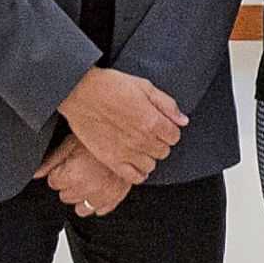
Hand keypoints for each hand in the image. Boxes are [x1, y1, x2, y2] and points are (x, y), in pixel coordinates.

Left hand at [37, 140, 132, 217]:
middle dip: (70, 183)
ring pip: (82, 209)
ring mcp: (104, 196)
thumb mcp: (71, 142)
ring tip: (89, 178)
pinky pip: (101, 210)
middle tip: (80, 167)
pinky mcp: (117, 198)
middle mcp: (88, 189)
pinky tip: (100, 184)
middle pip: (66, 196)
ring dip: (82, 195)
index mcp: (74, 174)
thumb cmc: (101, 135)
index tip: (68, 163)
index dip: (59, 171)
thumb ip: (51, 160)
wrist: (129, 136)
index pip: (54, 183)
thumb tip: (36, 173)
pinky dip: (98, 200)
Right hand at [59, 67, 187, 185]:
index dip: (169, 129)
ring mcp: (127, 152)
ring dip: (149, 156)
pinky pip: (134, 177)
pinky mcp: (112, 160)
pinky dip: (138, 172)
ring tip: (139, 145)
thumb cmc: (110, 85)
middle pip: (164, 151)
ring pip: (151, 165)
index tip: (161, 125)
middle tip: (148, 132)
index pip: (175, 136)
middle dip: (159, 142)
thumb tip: (183, 120)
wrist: (80, 92)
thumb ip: (167, 104)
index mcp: (153, 121)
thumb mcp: (144, 86)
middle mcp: (143, 140)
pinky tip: (134, 162)